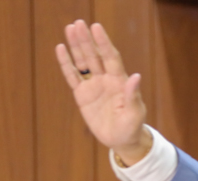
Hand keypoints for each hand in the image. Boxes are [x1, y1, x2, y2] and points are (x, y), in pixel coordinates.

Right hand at [55, 20, 151, 164]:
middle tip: (79, 23)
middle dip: (87, 40)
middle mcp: (106, 79)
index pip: (110, 57)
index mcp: (119, 81)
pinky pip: (72, 76)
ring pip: (83, 62)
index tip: (96, 27)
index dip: (103, 42)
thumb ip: (133, 95)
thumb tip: (136, 77)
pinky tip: (61, 49)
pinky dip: (66, 64)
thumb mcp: (134, 113)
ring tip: (70, 28)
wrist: (121, 140)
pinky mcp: (82, 95)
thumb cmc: (132, 126)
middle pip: (95, 55)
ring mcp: (93, 85)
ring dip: (76, 46)